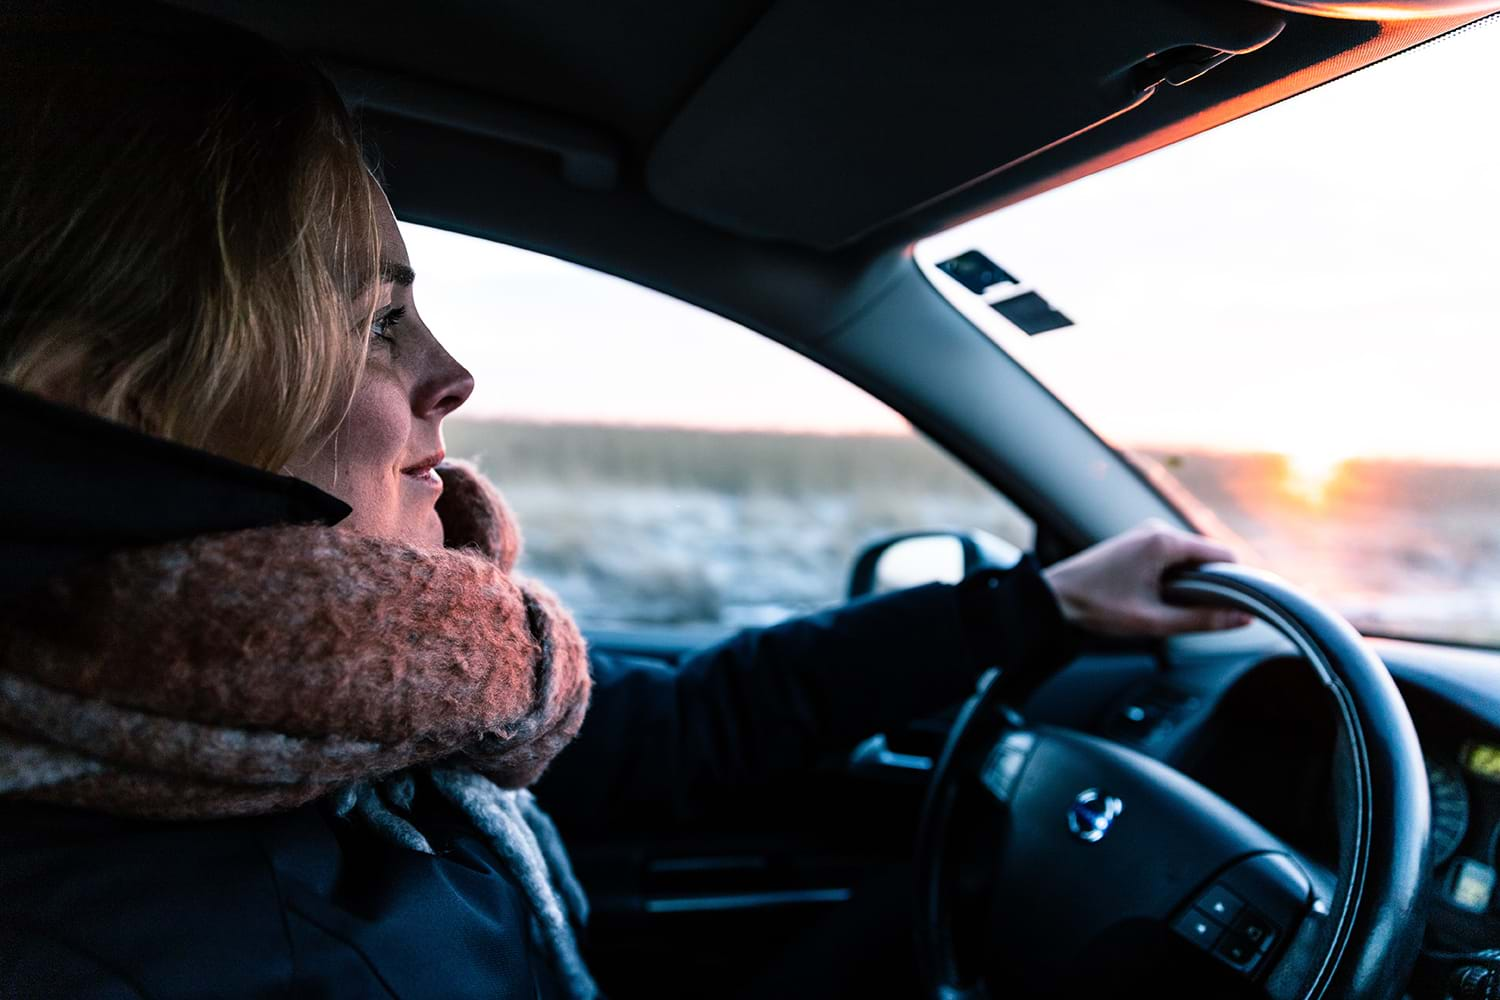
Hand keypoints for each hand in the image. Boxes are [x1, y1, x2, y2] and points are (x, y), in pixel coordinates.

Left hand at [1042, 520, 1252, 636]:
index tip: (1236, 607)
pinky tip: (1160, 598)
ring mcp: (1145, 534)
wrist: (1053, 599)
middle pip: (1207, 555)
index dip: (1236, 581)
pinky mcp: (1136, 543)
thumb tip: (1242, 619)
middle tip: (1199, 614)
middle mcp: (1156, 529)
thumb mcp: (1154, 622)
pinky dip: (1176, 577)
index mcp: (1164, 541)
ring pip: (1189, 558)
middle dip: (1211, 584)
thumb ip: (1202, 620)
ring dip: (1191, 582)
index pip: (1223, 555)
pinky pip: (1171, 557)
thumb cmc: (1096, 608)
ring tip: (1173, 607)